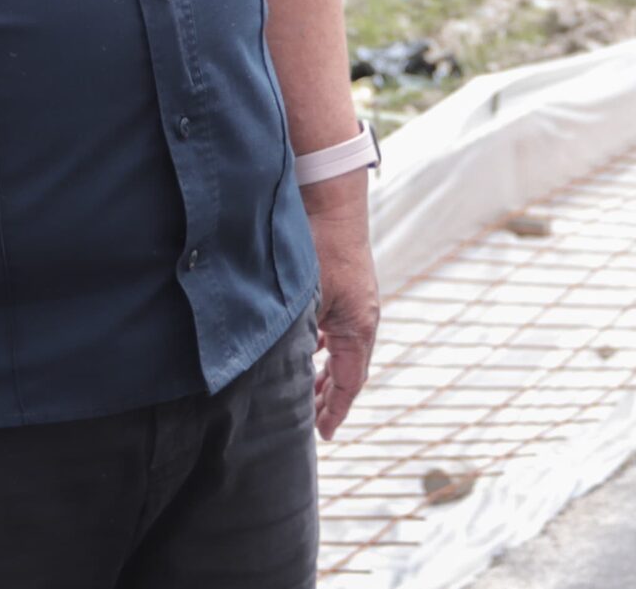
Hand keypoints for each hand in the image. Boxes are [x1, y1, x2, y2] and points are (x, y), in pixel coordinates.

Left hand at [303, 173, 378, 438]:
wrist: (330, 200)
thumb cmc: (318, 249)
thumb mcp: (304, 302)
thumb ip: (294, 340)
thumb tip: (273, 373)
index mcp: (358, 327)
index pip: (350, 383)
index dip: (336, 411)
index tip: (324, 436)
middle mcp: (362, 317)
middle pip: (349, 369)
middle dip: (329, 396)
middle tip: (310, 422)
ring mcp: (356, 300)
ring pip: (342, 348)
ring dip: (324, 370)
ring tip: (305, 390)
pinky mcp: (345, 285)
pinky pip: (336, 326)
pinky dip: (321, 345)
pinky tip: (305, 347)